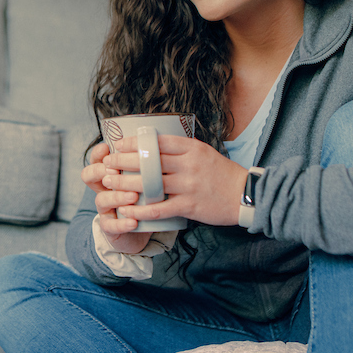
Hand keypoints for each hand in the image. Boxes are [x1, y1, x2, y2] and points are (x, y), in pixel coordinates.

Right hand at [80, 142, 151, 254]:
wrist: (141, 230)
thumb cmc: (143, 199)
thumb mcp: (143, 179)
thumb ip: (145, 165)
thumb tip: (157, 143)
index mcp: (110, 175)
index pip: (96, 160)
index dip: (98, 153)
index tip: (107, 148)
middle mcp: (103, 190)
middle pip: (89, 175)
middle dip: (100, 172)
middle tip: (116, 172)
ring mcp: (105, 209)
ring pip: (101, 200)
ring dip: (116, 196)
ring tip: (133, 196)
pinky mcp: (110, 227)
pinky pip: (111, 225)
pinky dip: (122, 223)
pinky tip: (134, 222)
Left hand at [99, 134, 249, 227]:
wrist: (245, 195)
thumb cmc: (222, 173)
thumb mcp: (204, 153)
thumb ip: (181, 149)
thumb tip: (154, 144)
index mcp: (192, 149)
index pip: (157, 141)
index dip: (134, 142)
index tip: (117, 145)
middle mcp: (189, 165)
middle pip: (148, 161)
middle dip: (122, 161)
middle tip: (107, 163)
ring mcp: (189, 186)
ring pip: (149, 183)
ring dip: (124, 183)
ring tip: (109, 183)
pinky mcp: (189, 206)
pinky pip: (159, 208)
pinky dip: (140, 210)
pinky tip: (126, 210)